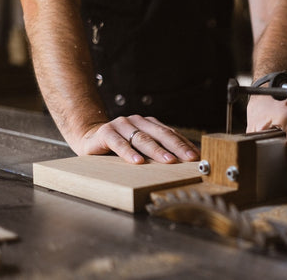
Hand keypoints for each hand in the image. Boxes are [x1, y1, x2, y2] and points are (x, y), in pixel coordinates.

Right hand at [76, 115, 199, 163]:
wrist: (89, 139)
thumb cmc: (119, 148)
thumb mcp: (141, 148)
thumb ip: (158, 151)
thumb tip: (183, 164)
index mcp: (149, 124)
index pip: (171, 134)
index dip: (185, 145)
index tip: (197, 156)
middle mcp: (137, 121)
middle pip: (161, 134)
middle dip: (177, 147)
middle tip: (189, 159)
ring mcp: (122, 125)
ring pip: (142, 139)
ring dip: (157, 151)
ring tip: (169, 161)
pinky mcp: (106, 132)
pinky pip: (118, 143)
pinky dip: (129, 152)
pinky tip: (138, 161)